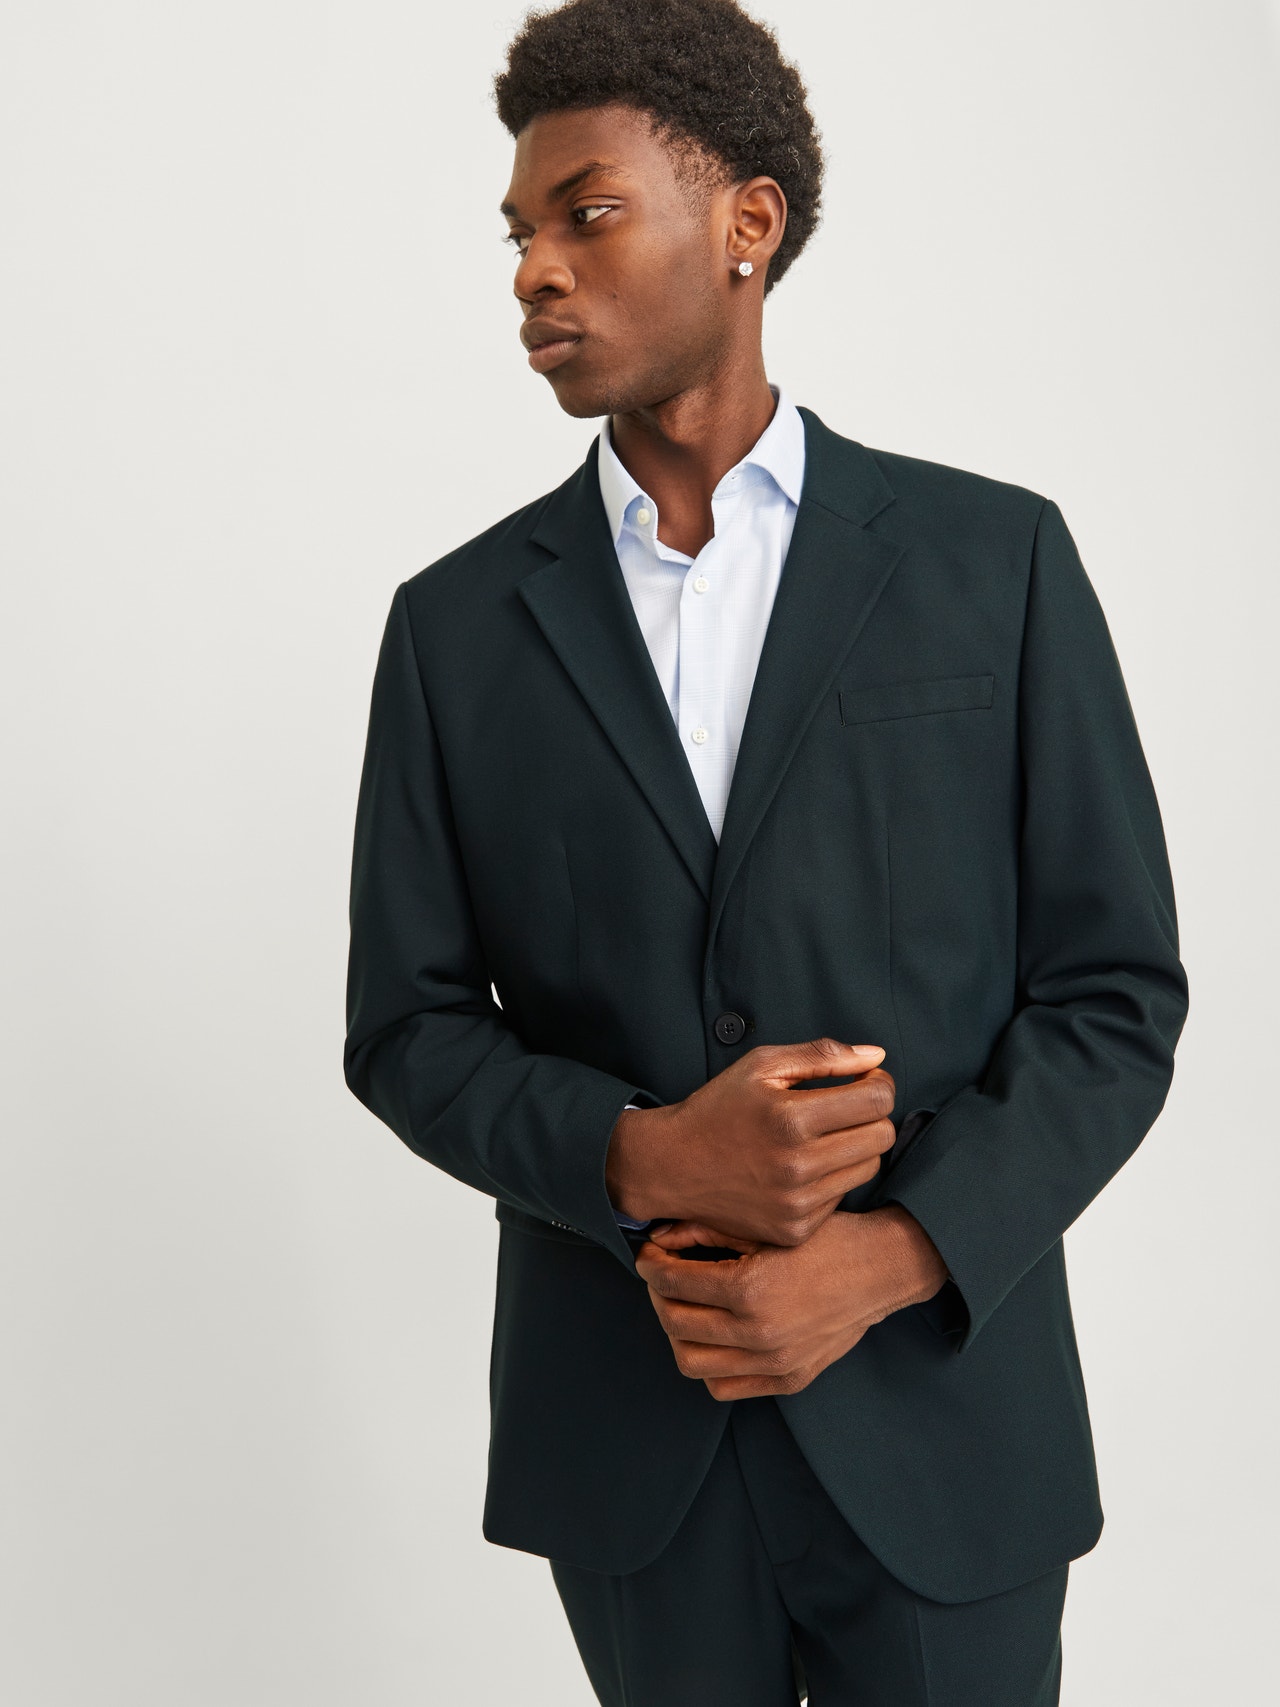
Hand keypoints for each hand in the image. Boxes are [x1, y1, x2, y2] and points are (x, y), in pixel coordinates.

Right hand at [605, 1038, 897, 1244]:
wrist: (673, 1166)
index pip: (878, 1099)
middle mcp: (798, 1166)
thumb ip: (822, 1056)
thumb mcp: (760, 1066)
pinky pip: (842, 1198)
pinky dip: (831, 1179)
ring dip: (856, 1147)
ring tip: (822, 1137)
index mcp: (791, 1118)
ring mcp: (798, 1204)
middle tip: (846, 1107)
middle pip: (882, 1136)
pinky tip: (802, 1167)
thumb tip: (878, 1056)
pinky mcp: (796, 1230)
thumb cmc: (718, 1107)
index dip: (879, 1083)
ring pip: (869, 1168)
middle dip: (872, 1115)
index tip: (864, 1080)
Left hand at [633, 1207, 947, 1400]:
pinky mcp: (788, 1380)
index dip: (650, 1264)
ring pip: (691, 1362)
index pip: (671, 1283)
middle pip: (674, 1323)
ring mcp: (774, 1364)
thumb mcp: (765, 1226)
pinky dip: (709, 1363)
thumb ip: (706, 1230)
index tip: (648, 1254)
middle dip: (657, 1295)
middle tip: (663, 1275)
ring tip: (684, 1306)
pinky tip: (714, 1334)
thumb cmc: (825, 1238)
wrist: (880, 1270)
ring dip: (677, 1332)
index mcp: (750, 1290)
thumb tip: (658, 1237)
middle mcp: (759, 1334)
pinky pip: (724, 1386)